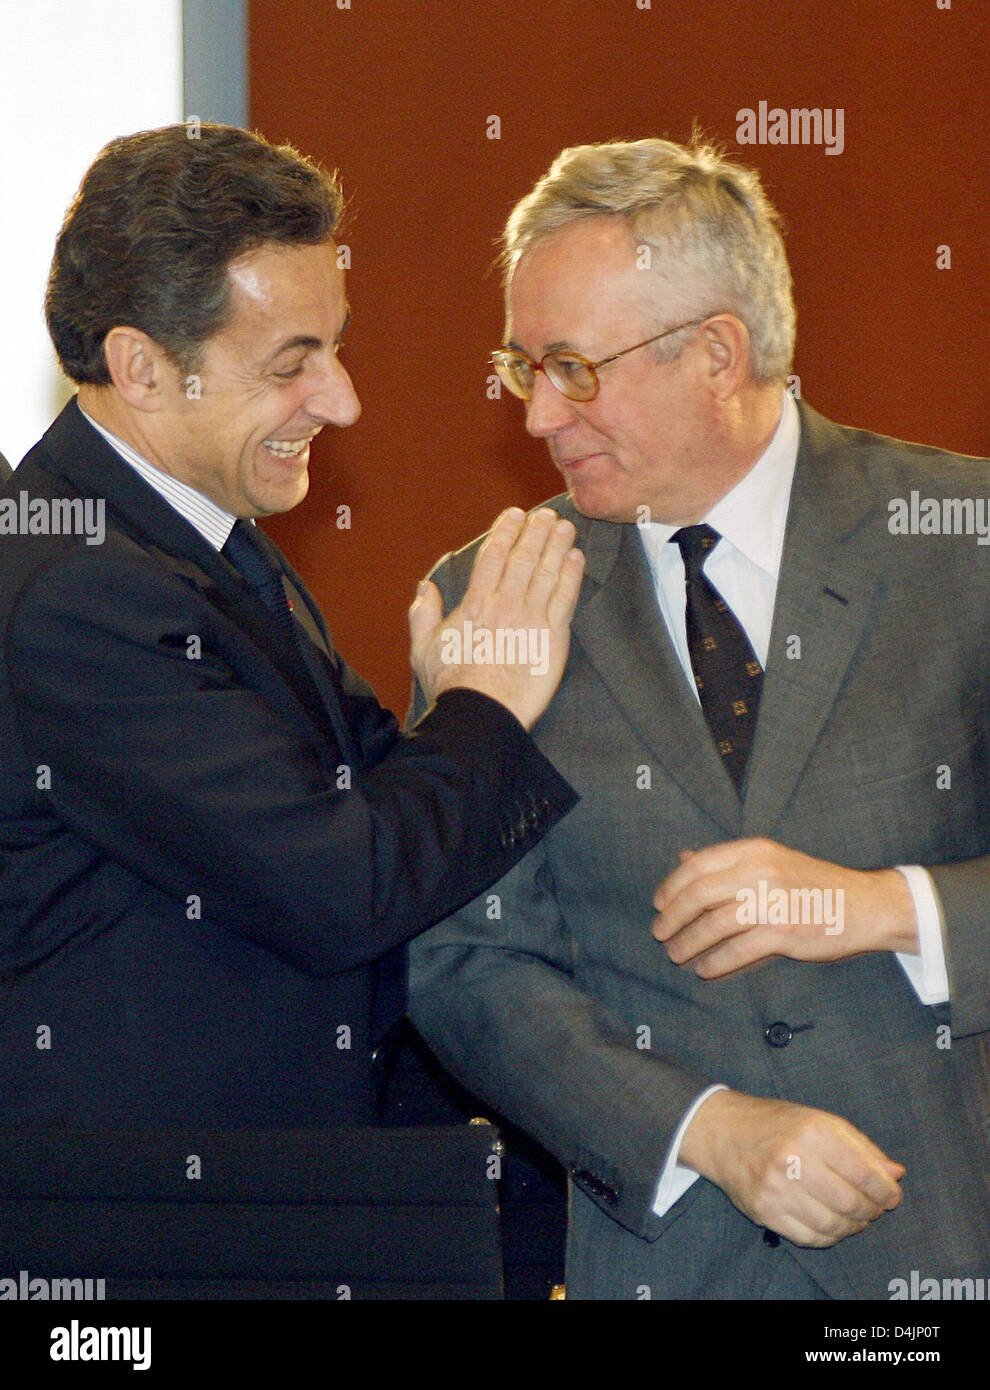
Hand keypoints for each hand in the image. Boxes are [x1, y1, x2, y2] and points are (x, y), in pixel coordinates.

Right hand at [409, 506, 584, 729]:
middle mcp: (505, 604)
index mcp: (475, 604)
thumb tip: (425, 588)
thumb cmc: (452, 686)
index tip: (515, 515)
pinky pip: (565, 599)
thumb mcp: (423, 649)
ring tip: (565, 527)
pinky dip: (572, 576)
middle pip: (524, 557)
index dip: (505, 531)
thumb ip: (423, 614)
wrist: (481, 714)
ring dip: (557, 546)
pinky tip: (577, 559)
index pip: (493, 556)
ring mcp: (531, 619)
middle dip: (537, 532)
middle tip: (547, 515)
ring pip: (548, 572)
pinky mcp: (553, 638)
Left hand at [652, 838, 917, 976]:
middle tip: (660, 934)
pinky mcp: (784, 932)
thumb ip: (728, 863)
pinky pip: (736, 950)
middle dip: (672, 917)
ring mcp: (772, 901)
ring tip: (676, 955)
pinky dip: (714, 962)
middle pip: (698, 894)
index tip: (658, 904)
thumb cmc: (814, 885)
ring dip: (688, 943)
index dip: (672, 886)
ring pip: (712, 924)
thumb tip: (683, 858)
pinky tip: (705, 968)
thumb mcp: (771, 861)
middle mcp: (760, 871)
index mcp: (754, 850)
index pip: (698, 865)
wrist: (866, 905)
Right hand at [680, 1090, 904, 1247]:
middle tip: (875, 1208)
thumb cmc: (778, 1124)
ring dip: (852, 1227)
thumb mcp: (821, 1121)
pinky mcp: (763, 1211)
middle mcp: (792, 1159)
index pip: (865, 1173)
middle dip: (872, 1210)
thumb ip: (861, 1147)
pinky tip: (833, 1225)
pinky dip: (829, 1237)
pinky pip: (808, 1238)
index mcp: (812, 1131)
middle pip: (851, 1202)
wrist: (724, 1132)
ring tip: (856, 1218)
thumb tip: (895, 1174)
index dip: (886, 1191)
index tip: (892, 1196)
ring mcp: (775, 1188)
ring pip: (832, 1225)